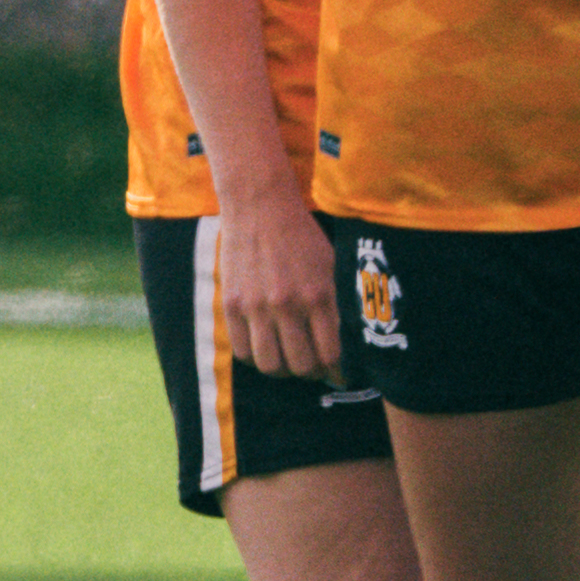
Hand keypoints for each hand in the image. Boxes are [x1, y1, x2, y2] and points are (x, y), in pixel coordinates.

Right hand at [217, 182, 344, 385]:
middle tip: (313, 366)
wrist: (260, 207)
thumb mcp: (331, 266)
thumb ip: (337, 303)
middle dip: (311, 372)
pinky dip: (255, 357)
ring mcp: (256, 306)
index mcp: (319, 295)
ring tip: (286, 359)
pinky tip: (264, 347)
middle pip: (301, 365)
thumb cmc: (301, 237)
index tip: (338, 373)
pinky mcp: (232, 304)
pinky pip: (242, 350)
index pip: (331, 354)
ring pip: (269, 364)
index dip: (337, 371)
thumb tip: (347, 342)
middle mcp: (287, 304)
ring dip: (281, 369)